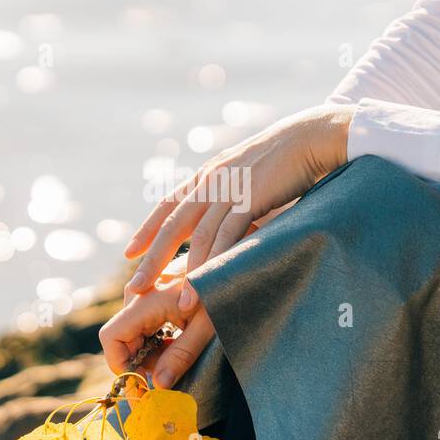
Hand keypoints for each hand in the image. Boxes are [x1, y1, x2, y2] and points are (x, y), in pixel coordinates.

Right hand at [100, 278, 212, 388]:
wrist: (231, 265)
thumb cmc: (223, 291)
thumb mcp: (206, 327)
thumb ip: (181, 356)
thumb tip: (157, 385)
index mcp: (146, 301)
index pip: (111, 337)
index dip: (120, 365)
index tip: (140, 386)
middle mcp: (138, 296)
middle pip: (121, 340)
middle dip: (139, 364)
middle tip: (166, 378)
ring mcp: (143, 295)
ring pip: (132, 336)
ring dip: (149, 355)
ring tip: (177, 359)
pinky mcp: (151, 297)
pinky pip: (141, 327)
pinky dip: (154, 343)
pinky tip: (176, 345)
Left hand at [123, 104, 353, 309]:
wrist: (310, 137)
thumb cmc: (285, 160)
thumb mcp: (247, 174)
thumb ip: (231, 195)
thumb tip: (226, 221)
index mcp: (207, 174)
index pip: (166, 204)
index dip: (146, 229)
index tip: (129, 253)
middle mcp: (211, 180)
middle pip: (171, 224)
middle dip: (152, 258)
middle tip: (135, 287)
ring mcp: (229, 188)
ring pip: (197, 234)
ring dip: (186, 271)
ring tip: (177, 302)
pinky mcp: (251, 197)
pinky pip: (226, 234)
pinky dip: (215, 260)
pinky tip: (208, 283)